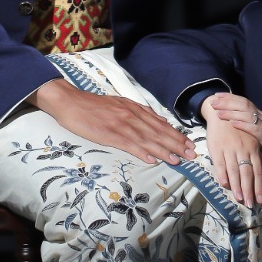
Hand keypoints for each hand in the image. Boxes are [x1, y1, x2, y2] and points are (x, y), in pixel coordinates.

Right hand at [32, 78, 194, 163]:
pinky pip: (129, 144)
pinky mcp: (109, 134)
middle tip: (191, 155)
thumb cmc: (93, 105)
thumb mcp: (120, 103)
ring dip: (164, 151)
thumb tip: (158, 123)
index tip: (189, 144)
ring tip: (178, 160)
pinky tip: (153, 159)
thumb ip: (138, 113)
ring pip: (147, 139)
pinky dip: (143, 152)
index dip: (176, 135)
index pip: (159, 124)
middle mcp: (131, 115)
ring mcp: (121, 124)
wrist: (70, 102)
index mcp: (134, 108)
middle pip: (158, 132)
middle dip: (176, 144)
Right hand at [202, 94, 261, 198]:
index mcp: (252, 148)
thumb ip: (258, 159)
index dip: (258, 186)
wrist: (221, 114)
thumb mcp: (251, 142)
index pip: (257, 170)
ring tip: (238, 199)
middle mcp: (242, 150)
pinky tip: (224, 185)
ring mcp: (229, 149)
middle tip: (250, 204)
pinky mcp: (217, 148)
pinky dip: (222, 175)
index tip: (260, 199)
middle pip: (247, 173)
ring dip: (236, 186)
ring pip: (234, 170)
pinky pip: (220, 164)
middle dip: (249, 190)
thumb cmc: (238, 130)